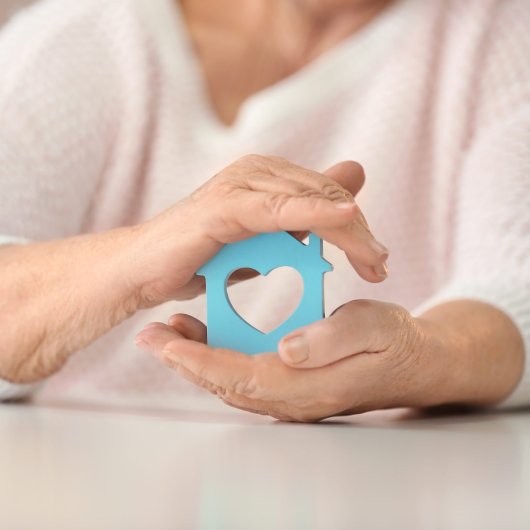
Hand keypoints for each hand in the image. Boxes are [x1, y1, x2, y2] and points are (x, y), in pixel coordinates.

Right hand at [131, 155, 388, 305]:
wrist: (144, 271)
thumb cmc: (199, 258)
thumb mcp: (261, 243)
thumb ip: (300, 218)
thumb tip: (343, 193)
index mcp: (267, 179)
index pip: (328, 193)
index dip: (358, 226)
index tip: (377, 262)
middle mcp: (257, 172)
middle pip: (328, 193)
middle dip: (360, 232)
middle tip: (380, 266)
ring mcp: (241, 184)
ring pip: (312, 199)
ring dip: (349, 230)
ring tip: (373, 260)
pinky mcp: (226, 204)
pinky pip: (280, 207)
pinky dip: (315, 211)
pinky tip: (346, 216)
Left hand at [135, 301, 457, 421]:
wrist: (415, 362)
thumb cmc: (396, 342)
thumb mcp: (373, 328)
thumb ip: (332, 339)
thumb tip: (288, 348)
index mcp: (309, 384)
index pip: (241, 374)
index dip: (200, 357)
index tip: (165, 339)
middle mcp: (293, 398)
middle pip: (225, 383)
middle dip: (183, 361)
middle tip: (150, 336)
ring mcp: (291, 395)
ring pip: (230, 381)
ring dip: (195, 360)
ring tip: (167, 333)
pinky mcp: (291, 384)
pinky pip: (243, 374)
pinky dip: (217, 357)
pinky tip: (205, 336)